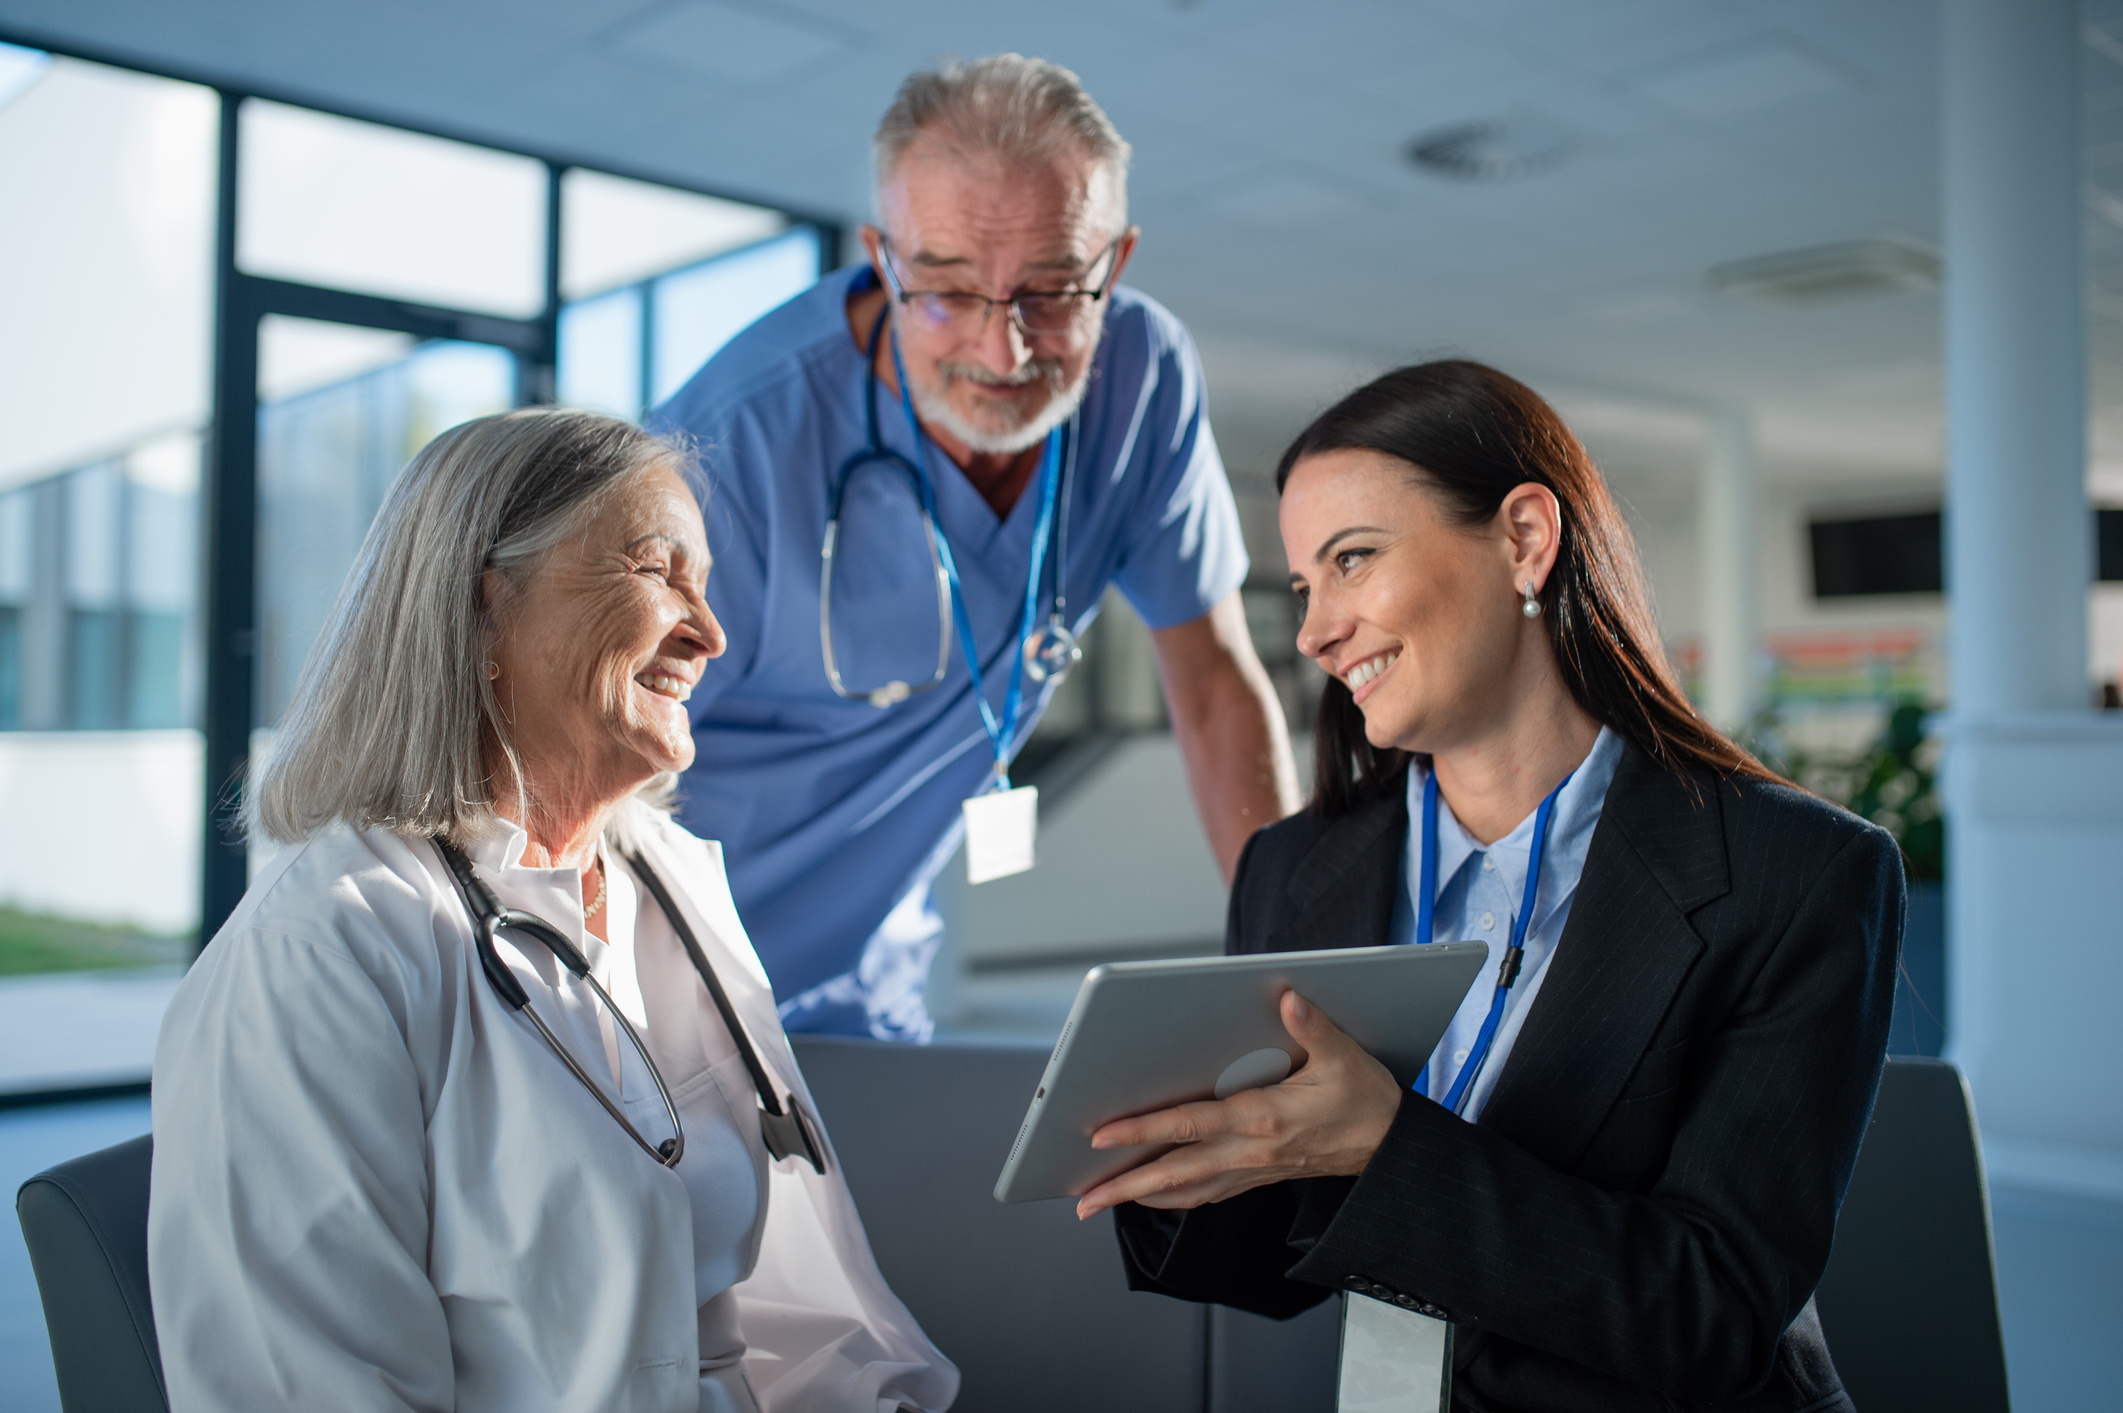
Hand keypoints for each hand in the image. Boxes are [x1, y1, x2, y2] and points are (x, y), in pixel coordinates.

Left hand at [1074, 989, 1403, 1220]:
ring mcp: (1253, 1168)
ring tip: (1102, 1201)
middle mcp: (1250, 1150)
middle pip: (1176, 1171)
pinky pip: (1207, 1193)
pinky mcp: (1259, 1176)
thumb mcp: (1345, 1057)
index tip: (1103, 1136)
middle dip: (1126, 1185)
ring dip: (1142, 1196)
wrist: (1392, 1147)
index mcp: (1263, 1117)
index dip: (1144, 1130)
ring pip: (1186, 1189)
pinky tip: (1154, 1195)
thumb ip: (1313, 1027)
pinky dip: (1174, 1196)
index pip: (1190, 1125)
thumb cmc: (1366, 1101)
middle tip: (1083, 1199)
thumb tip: (1287, 998)